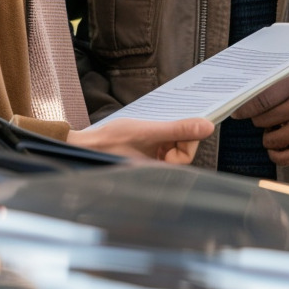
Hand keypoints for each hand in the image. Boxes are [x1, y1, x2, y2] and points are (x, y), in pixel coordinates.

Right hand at [67, 116, 212, 164]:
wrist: (81, 146)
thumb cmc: (109, 142)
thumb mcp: (146, 131)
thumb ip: (178, 129)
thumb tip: (207, 127)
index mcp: (158, 170)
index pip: (185, 157)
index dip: (188, 139)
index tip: (185, 122)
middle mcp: (154, 171)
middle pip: (178, 152)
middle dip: (176, 134)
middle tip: (170, 118)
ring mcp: (147, 164)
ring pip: (168, 147)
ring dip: (166, 133)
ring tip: (156, 121)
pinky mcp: (141, 157)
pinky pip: (157, 146)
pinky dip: (157, 135)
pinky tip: (149, 125)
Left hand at [231, 73, 288, 165]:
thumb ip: (278, 89)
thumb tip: (244, 102)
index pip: (260, 99)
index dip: (245, 109)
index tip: (237, 113)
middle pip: (262, 120)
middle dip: (261, 122)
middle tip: (269, 121)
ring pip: (271, 140)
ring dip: (269, 138)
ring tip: (278, 132)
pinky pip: (283, 157)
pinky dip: (276, 154)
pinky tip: (279, 148)